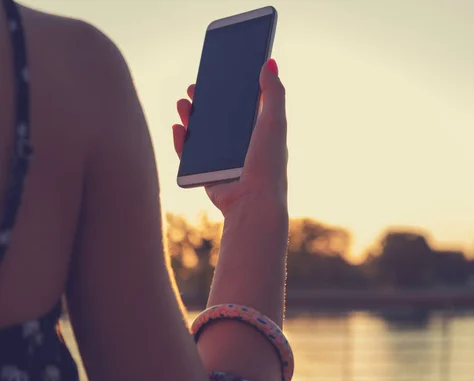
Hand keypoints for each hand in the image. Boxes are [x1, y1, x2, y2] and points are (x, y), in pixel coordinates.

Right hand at [172, 59, 287, 215]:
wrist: (252, 202)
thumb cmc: (268, 163)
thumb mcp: (274, 122)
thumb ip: (273, 93)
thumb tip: (269, 63)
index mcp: (261, 135)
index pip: (245, 106)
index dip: (231, 89)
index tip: (219, 72)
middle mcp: (242, 148)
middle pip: (220, 119)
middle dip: (205, 101)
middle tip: (195, 86)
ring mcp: (224, 163)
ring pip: (202, 136)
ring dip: (191, 117)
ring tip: (182, 103)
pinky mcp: (208, 176)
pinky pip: (190, 156)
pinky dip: (182, 141)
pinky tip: (178, 127)